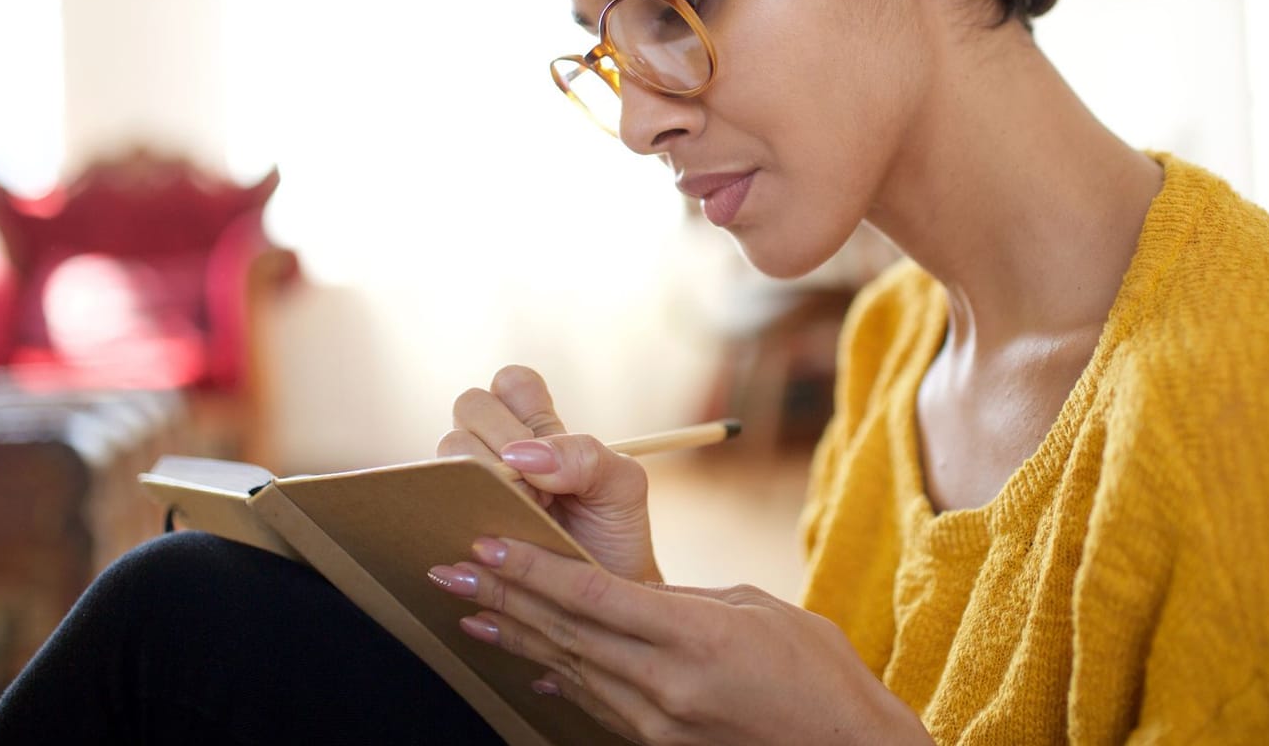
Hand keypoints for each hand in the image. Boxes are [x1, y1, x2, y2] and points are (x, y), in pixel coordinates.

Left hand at [427, 537, 933, 745]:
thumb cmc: (819, 672)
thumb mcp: (758, 609)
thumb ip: (690, 600)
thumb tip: (639, 595)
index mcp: (694, 635)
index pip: (592, 594)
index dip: (532, 568)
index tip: (486, 543)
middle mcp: (666, 682)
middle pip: (566, 631)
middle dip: (502, 596)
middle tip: (448, 570)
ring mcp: (659, 720)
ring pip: (572, 667)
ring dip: (516, 636)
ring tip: (469, 610)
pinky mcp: (660, 743)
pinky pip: (597, 702)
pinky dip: (559, 676)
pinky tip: (531, 662)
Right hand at [438, 365, 659, 582]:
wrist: (604, 604)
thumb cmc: (615, 537)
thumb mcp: (622, 488)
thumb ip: (586, 456)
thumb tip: (520, 455)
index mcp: (541, 431)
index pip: (512, 382)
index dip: (519, 403)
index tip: (540, 443)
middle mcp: (501, 450)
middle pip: (470, 406)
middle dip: (500, 440)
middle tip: (535, 489)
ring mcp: (475, 485)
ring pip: (448, 450)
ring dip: (482, 479)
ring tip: (520, 516)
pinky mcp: (454, 521)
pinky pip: (431, 499)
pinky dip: (457, 509)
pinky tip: (488, 534)